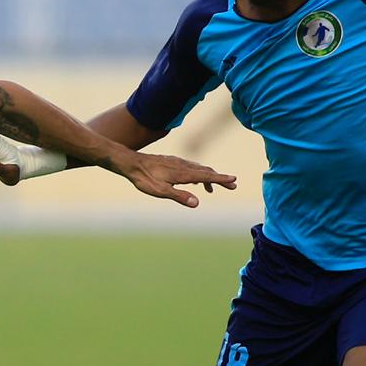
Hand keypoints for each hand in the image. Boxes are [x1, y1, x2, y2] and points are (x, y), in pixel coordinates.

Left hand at [116, 151, 236, 207]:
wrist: (132, 163)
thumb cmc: (145, 178)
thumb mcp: (161, 191)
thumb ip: (179, 196)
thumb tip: (197, 203)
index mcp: (183, 174)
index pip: (207, 176)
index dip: (221, 179)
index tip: (234, 181)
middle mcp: (183, 166)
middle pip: (206, 172)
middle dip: (219, 179)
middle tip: (232, 185)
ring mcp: (178, 163)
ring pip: (198, 169)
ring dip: (209, 177)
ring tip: (213, 189)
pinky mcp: (172, 162)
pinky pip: (191, 167)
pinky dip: (198, 174)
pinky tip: (194, 180)